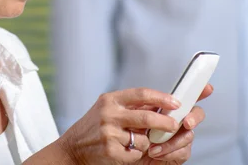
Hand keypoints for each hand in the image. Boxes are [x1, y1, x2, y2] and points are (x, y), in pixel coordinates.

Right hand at [59, 84, 212, 164]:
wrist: (72, 148)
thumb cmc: (94, 126)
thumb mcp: (107, 108)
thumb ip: (130, 105)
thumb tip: (160, 104)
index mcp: (111, 99)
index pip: (142, 94)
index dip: (161, 97)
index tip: (175, 103)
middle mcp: (109, 114)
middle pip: (147, 117)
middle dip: (166, 122)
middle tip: (175, 125)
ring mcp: (109, 133)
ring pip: (143, 139)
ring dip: (146, 143)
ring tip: (135, 142)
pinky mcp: (110, 151)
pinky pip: (135, 154)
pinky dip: (136, 154)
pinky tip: (125, 151)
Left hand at [136, 83, 212, 164]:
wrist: (128, 156)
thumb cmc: (134, 133)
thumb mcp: (138, 116)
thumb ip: (151, 107)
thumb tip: (163, 99)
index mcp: (169, 108)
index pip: (188, 96)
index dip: (200, 91)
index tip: (207, 88)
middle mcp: (179, 121)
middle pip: (197, 113)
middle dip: (194, 117)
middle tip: (187, 122)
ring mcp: (182, 137)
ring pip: (188, 135)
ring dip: (171, 141)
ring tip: (153, 146)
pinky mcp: (181, 153)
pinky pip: (183, 152)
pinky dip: (169, 152)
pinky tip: (156, 153)